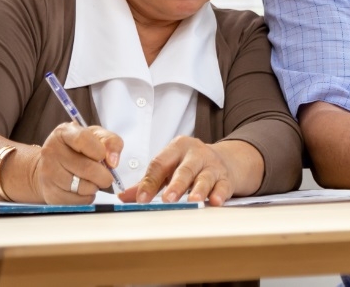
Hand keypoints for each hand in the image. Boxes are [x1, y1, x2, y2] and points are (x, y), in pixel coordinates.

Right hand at [31, 122, 122, 204]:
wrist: (50, 167)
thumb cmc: (77, 149)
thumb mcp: (96, 137)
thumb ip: (111, 142)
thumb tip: (113, 161)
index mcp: (64, 133)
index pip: (83, 139)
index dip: (99, 151)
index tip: (103, 157)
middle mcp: (51, 151)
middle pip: (87, 168)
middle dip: (104, 175)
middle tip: (105, 176)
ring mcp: (48, 173)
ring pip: (83, 187)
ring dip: (94, 187)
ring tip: (91, 181)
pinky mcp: (50, 193)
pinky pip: (78, 201)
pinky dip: (86, 197)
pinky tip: (81, 189)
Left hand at [118, 136, 240, 206]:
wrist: (224, 159)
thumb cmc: (189, 164)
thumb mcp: (169, 167)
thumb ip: (148, 181)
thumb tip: (124, 197)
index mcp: (177, 147)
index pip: (160, 164)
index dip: (150, 182)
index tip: (141, 198)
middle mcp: (196, 154)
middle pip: (185, 169)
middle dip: (176, 185)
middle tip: (168, 198)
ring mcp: (212, 165)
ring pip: (205, 177)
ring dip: (199, 190)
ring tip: (193, 201)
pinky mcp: (226, 178)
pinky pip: (223, 186)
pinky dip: (219, 194)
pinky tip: (215, 201)